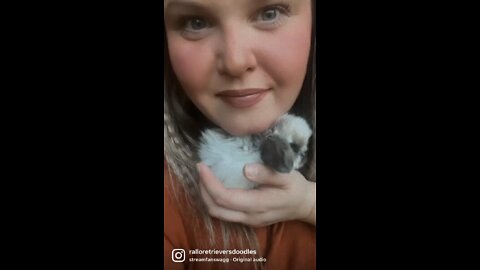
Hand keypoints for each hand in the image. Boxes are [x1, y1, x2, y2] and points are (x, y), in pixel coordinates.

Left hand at [197, 162, 315, 226]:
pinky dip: (214, 199)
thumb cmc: (296, 188)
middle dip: (202, 189)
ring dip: (206, 195)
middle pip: (216, 208)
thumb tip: (245, 169)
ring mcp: (247, 220)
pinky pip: (224, 213)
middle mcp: (249, 216)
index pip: (225, 197)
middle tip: (201, 169)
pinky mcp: (246, 220)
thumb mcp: (287, 176)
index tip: (202, 165)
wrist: (304, 205)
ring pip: (217, 213)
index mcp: (258, 204)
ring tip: (205, 176)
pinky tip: (216, 184)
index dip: (209, 182)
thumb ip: (267, 173)